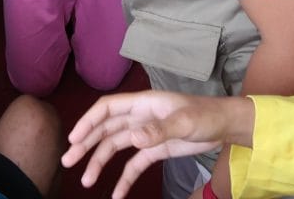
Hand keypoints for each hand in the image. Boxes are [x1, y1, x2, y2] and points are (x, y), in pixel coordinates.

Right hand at [63, 91, 251, 197]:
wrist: (225, 126)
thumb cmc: (205, 115)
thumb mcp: (184, 122)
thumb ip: (158, 129)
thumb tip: (132, 137)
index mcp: (142, 104)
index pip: (108, 109)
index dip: (88, 121)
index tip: (73, 139)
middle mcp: (139, 117)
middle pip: (106, 129)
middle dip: (86, 144)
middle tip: (68, 162)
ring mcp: (145, 134)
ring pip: (115, 148)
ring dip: (99, 163)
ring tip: (86, 181)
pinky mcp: (154, 150)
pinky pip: (133, 165)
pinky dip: (123, 179)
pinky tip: (116, 195)